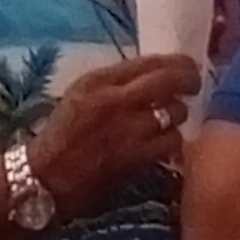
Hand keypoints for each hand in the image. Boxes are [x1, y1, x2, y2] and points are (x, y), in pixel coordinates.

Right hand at [25, 55, 204, 206]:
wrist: (44, 178)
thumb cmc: (63, 136)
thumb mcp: (81, 96)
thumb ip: (116, 83)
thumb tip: (158, 74)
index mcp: (97, 81)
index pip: (149, 61)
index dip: (176, 62)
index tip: (187, 66)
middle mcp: (114, 99)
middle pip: (169, 79)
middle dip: (189, 80)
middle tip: (195, 86)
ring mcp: (128, 129)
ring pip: (175, 112)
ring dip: (178, 116)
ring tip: (170, 121)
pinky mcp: (137, 156)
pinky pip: (172, 141)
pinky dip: (173, 142)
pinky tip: (165, 145)